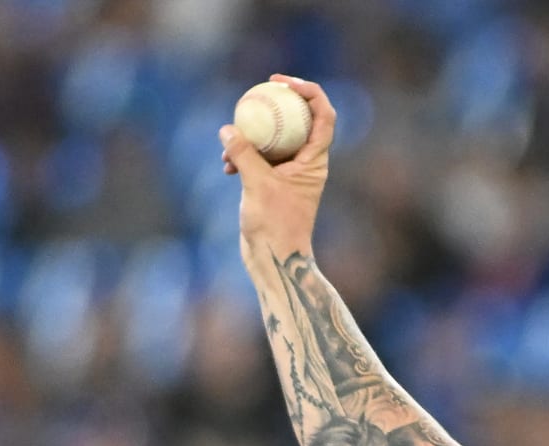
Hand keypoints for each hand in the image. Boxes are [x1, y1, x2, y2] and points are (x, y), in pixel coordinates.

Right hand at [220, 75, 336, 265]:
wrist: (274, 259)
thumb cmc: (275, 225)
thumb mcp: (257, 185)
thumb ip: (244, 154)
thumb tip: (228, 129)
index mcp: (315, 160)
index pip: (323, 115)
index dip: (308, 91)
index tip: (283, 83)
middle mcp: (307, 163)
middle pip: (298, 120)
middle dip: (278, 104)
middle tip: (258, 90)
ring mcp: (290, 173)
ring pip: (274, 139)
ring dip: (252, 136)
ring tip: (229, 144)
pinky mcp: (273, 183)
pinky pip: (259, 158)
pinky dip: (243, 157)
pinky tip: (225, 166)